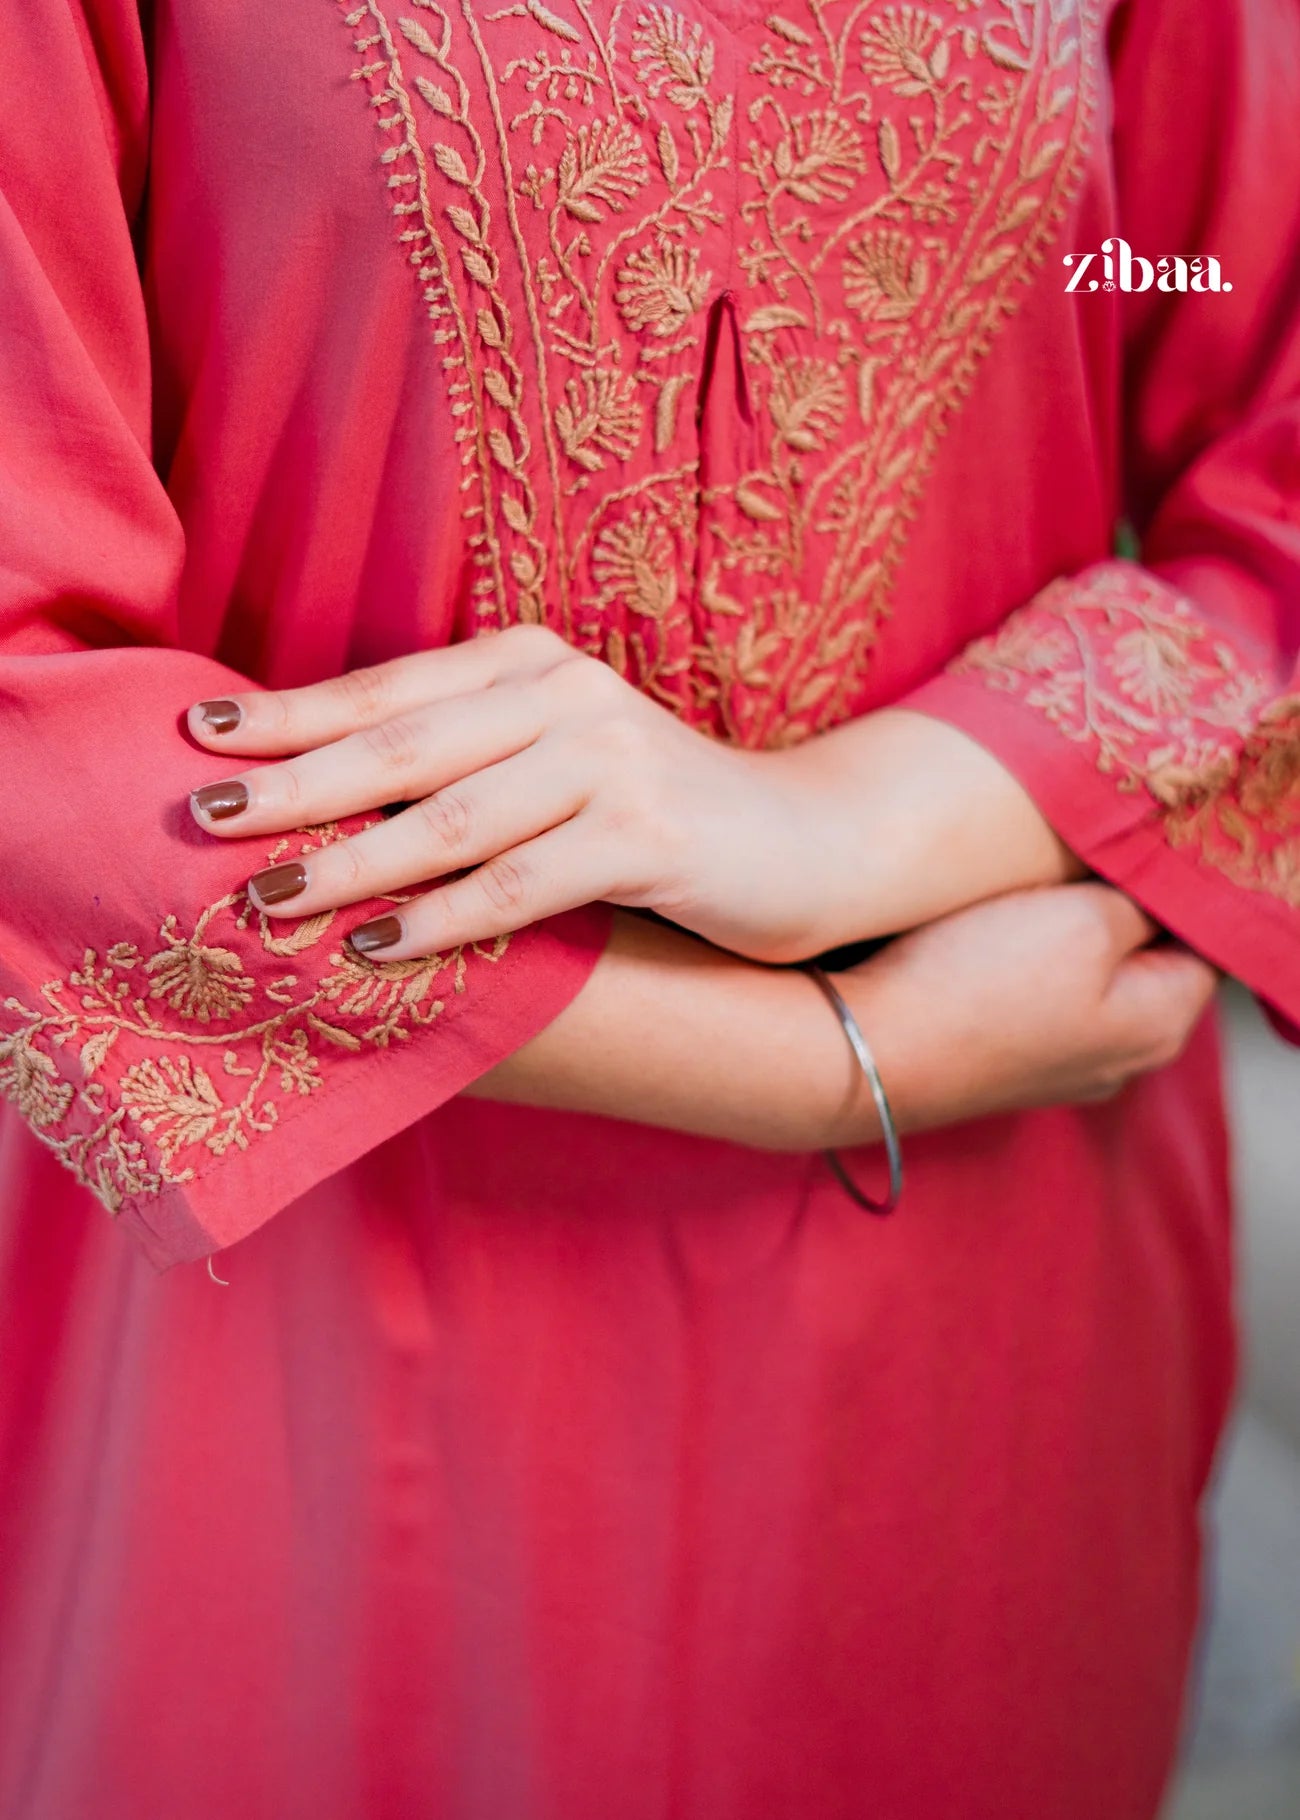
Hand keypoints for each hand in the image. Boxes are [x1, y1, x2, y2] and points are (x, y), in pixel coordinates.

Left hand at [184, 626, 854, 962]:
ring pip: (452, 818)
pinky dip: (439, 920)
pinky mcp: (651, 835)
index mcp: (530, 662)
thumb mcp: (554, 764)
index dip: (292, 716)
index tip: (200, 739)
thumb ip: (461, 761)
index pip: (388, 688)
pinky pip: (519, 884)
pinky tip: (374, 949)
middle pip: (403, 744)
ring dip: (352, 865)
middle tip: (206, 823)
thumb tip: (318, 799)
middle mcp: (566, 694)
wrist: (806, 840)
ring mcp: (613, 759)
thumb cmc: (653, 812)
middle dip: (297, 787)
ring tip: (268, 904)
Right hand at [835, 883, 1218, 1138]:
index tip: (1135, 838)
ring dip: (1069, 929)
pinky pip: (1040, 993)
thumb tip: (1160, 881)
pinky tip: (993, 930)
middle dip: (1124, 902)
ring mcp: (1063, 1064)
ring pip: (1090, 971)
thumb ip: (1142, 894)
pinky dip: (1027, 958)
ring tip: (1033, 884)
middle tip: (1084, 848)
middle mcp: (1125, 1055)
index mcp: (1164, 1021)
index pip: (1208, 932)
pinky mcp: (1006, 1059)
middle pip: (1149, 954)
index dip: (1176, 879)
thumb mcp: (1083, 916)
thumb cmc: (976, 983)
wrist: (863, 1049)